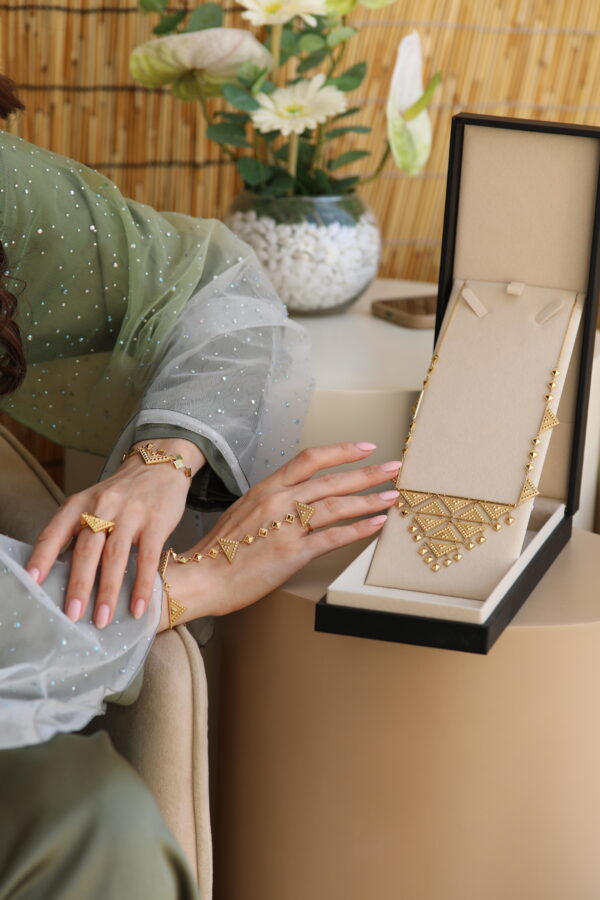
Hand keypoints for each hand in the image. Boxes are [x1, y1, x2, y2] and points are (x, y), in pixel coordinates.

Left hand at [26, 438, 204, 627]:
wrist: (160, 465)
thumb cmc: (122, 494)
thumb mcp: (93, 503)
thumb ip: (78, 532)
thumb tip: (60, 573)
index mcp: (80, 503)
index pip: (55, 532)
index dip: (42, 557)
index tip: (32, 583)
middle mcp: (102, 506)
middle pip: (86, 550)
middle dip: (77, 586)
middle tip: (71, 616)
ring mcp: (130, 513)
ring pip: (114, 556)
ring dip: (107, 591)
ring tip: (101, 619)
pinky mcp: (156, 521)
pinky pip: (147, 557)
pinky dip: (142, 585)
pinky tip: (137, 607)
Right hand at [157, 442, 400, 630]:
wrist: (200, 578)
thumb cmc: (218, 550)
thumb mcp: (243, 512)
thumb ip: (270, 503)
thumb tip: (294, 501)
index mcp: (266, 488)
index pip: (310, 459)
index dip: (341, 451)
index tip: (365, 446)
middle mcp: (279, 501)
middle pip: (331, 480)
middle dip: (367, 472)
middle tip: (394, 467)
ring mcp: (287, 527)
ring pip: (337, 506)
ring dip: (369, 499)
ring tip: (391, 496)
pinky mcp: (292, 553)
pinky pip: (333, 538)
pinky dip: (357, 530)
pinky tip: (375, 525)